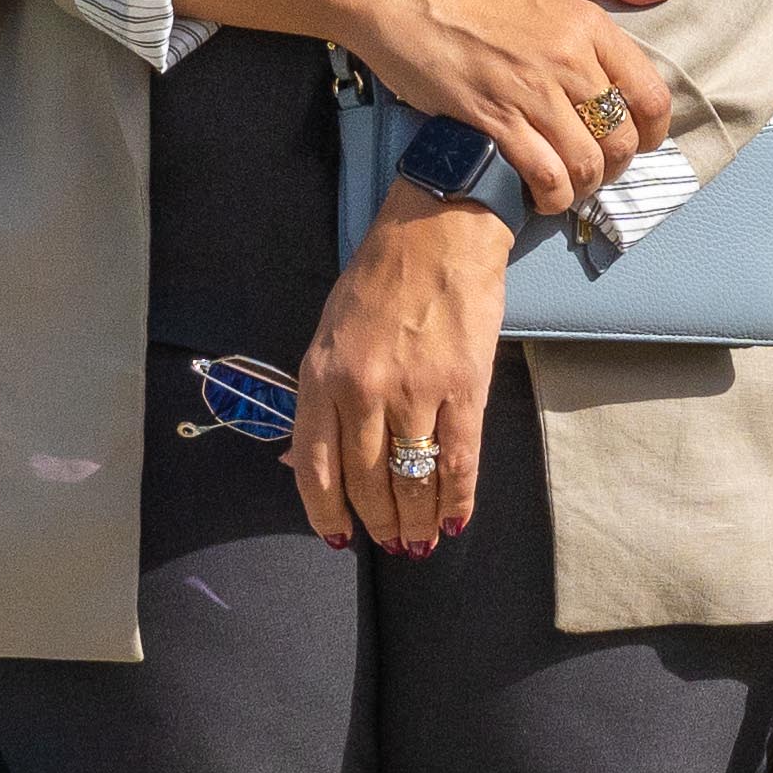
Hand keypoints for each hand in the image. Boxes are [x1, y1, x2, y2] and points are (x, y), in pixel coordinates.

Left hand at [286, 196, 509, 555]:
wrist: (438, 228)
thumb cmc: (381, 278)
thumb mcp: (329, 334)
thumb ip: (320, 399)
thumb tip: (307, 465)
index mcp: (321, 376)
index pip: (315, 468)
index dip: (326, 515)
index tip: (340, 539)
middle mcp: (362, 390)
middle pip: (367, 484)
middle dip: (380, 524)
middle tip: (393, 544)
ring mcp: (415, 390)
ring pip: (412, 480)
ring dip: (418, 521)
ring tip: (422, 540)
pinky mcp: (465, 386)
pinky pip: (459, 461)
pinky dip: (457, 499)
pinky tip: (455, 520)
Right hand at [351, 0, 689, 210]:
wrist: (408, 2)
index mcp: (588, 25)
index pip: (649, 94)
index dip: (652, 132)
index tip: (637, 142)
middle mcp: (567, 60)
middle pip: (619, 137)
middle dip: (616, 166)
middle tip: (599, 169)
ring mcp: (530, 93)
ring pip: (584, 163)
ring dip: (584, 187)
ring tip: (572, 186)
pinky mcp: (494, 120)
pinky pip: (543, 174)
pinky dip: (552, 196)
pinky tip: (544, 197)